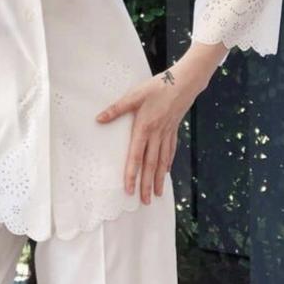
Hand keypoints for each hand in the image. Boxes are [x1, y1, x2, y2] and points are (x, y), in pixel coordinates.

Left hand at [94, 65, 203, 204]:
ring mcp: (167, 134)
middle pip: (150, 164)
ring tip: (157, 194)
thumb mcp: (134, 95)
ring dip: (159, 179)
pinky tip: (166, 172)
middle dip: (147, 184)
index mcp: (144, 128)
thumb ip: (117, 108)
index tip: (129, 189)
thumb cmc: (157, 87)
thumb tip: (99, 119)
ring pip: (162, 161)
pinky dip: (167, 164)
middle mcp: (157, 135)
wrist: (184, 82)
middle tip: (144, 201)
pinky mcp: (174, 130)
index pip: (136, 156)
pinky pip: (170, 151)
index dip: (132, 174)